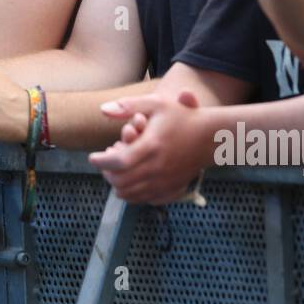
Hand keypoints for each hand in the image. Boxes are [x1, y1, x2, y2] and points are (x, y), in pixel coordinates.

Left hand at [88, 87, 213, 204]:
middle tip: (104, 164)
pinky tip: (131, 181)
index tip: (93, 157)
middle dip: (107, 174)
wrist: (211, 137)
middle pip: (121, 182)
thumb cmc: (181, 117)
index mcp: (151, 146)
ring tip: (115, 171)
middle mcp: (158, 168)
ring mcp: (165, 181)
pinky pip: (144, 200)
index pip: (118, 162)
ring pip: (130, 194)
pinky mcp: (171, 190)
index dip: (101, 162)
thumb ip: (128, 106)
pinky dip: (132, 194)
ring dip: (117, 185)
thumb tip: (102, 109)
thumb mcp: (156, 104)